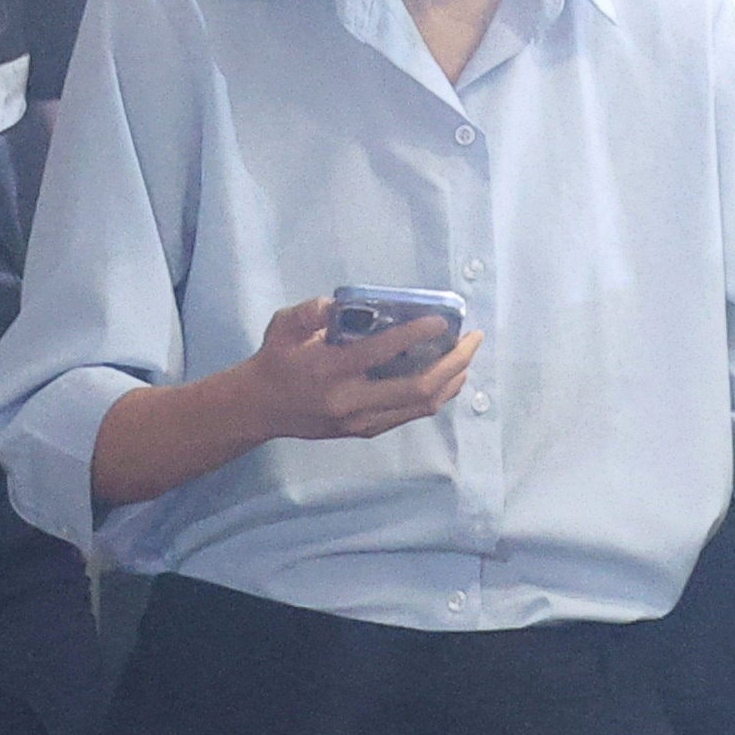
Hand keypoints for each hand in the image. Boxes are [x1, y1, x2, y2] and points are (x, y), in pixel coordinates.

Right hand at [231, 296, 475, 444]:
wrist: (261, 408)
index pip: (380, 353)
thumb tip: (339, 304)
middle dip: (453, 363)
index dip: (415, 335)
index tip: (441, 320)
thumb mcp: (282, 327)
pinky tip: (448, 374)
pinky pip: (413, 413)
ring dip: (452, 379)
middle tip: (473, 338)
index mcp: (329, 370)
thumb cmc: (277, 359)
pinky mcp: (368, 430)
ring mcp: (362, 421)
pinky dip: (437, 393)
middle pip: (418, 388)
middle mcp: (350, 401)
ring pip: (422, 405)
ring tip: (468, 354)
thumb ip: (309, 313)